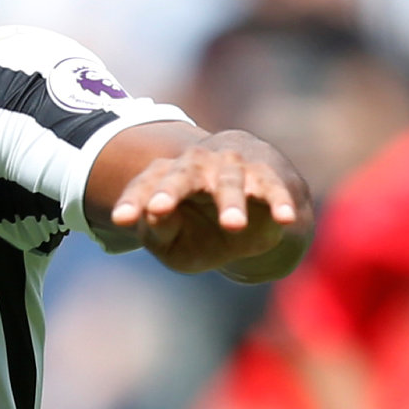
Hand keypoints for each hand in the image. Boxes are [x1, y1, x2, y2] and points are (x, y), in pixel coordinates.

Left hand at [107, 130, 308, 280]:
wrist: (245, 216)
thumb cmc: (197, 229)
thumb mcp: (171, 242)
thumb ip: (158, 230)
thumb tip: (154, 214)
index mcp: (164, 178)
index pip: (145, 186)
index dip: (132, 201)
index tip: (122, 220)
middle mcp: (196, 166)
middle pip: (182, 174)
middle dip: (171, 190)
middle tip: (160, 207)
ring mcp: (231, 170)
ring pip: (229, 182)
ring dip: (231, 202)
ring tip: (233, 225)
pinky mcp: (265, 180)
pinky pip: (271, 189)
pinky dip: (279, 202)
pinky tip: (285, 218)